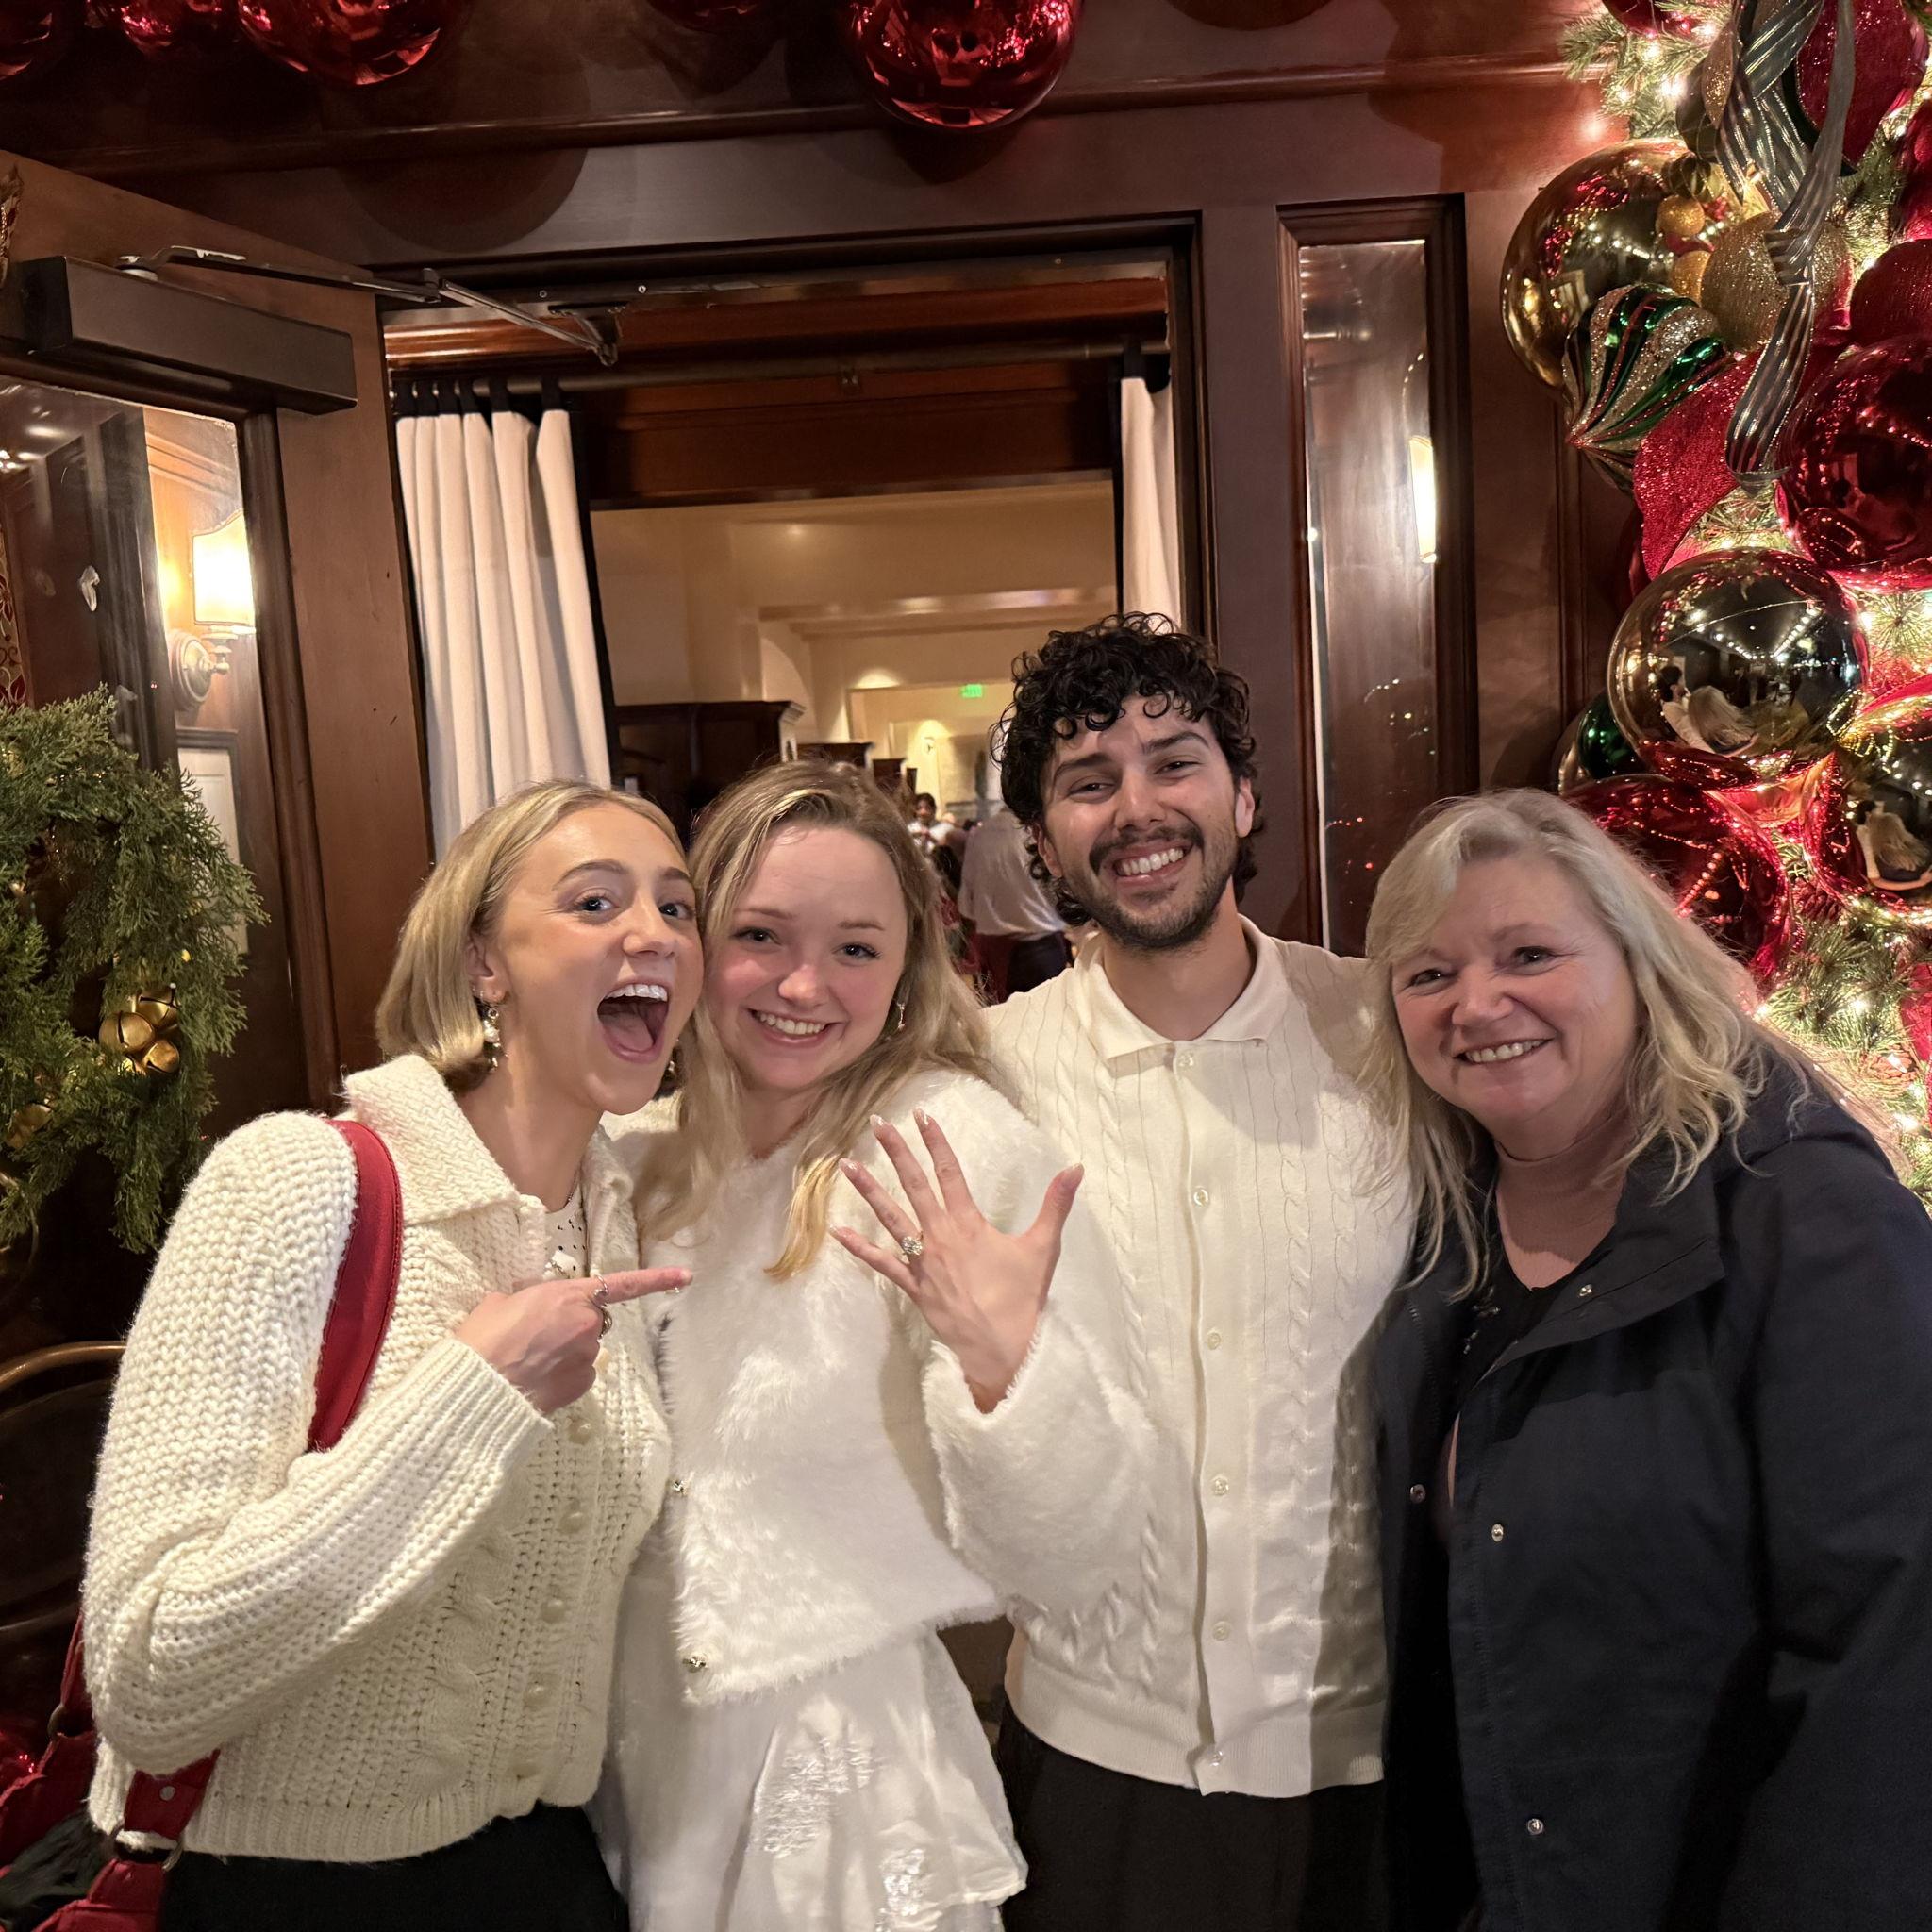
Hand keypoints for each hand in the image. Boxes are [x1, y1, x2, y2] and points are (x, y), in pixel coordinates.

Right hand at [452, 1266, 689, 1413]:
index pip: (623, 1284)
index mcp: (568, 1295)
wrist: (479, 1386)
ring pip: (583, 1347)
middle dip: (572, 1322)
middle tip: (535, 1333)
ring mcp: (587, 1356)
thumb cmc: (484, 1339)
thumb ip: (526, 1297)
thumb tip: (528, 1304)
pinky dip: (563, 1374)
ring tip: (528, 1359)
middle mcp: (587, 1324)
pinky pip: (579, 1373)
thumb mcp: (500, 1302)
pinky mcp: (582, 1384)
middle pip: (591, 1318)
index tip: (687, 1277)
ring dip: (565, 1350)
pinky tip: (537, 1377)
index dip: (656, 1280)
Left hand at [833, 1110, 1081, 1412]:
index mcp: (969, 1224)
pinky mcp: (912, 1286)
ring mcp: (922, 1261)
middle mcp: (940, 1236)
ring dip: (868, 1190)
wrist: (1000, 1348)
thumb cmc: (1022, 1300)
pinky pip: (881, 1264)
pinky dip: (859, 1248)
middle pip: (914, 1185)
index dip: (936, 1142)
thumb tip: (1075, 1167)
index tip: (922, 1115)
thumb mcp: (1043, 1248)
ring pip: (890, 1217)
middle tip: (876, 1123)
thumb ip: (1056, 1204)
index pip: (950, 1172)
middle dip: (896, 1152)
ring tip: (845, 1164)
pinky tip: (836, 1232)